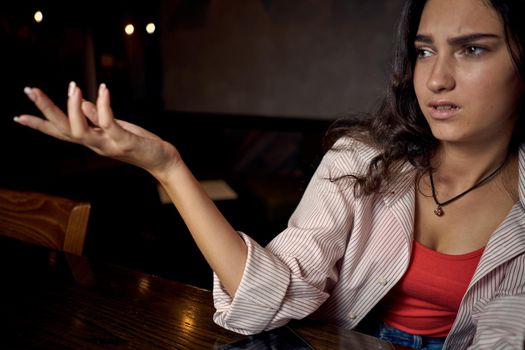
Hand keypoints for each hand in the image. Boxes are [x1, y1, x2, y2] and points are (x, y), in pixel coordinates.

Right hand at [15, 82, 180, 177]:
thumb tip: (81, 103)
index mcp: (91, 140)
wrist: (161, 160)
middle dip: (46, 110)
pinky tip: (102, 89)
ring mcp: (108, 145)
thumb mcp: (114, 128)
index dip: (40, 125)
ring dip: (73, 108)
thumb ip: (96, 118)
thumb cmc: (138, 143)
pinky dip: (103, 106)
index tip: (18, 117)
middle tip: (30, 90)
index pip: (60, 132)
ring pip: (80, 130)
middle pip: (63, 129)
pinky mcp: (124, 141)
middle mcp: (95, 145)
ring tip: (73, 87)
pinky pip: (109, 123)